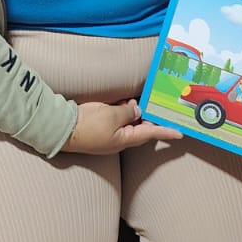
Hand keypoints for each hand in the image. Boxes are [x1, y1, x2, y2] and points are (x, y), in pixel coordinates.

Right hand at [64, 99, 182, 154]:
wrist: (61, 129)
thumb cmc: (87, 125)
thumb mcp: (112, 115)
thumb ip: (128, 112)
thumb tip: (135, 110)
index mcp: (125, 139)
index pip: (151, 133)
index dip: (166, 132)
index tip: (180, 133)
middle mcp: (119, 140)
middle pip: (141, 129)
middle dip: (150, 118)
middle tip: (160, 108)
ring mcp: (109, 135)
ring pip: (129, 124)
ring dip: (136, 113)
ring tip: (140, 101)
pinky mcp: (100, 129)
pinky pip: (118, 121)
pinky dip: (124, 112)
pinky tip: (125, 103)